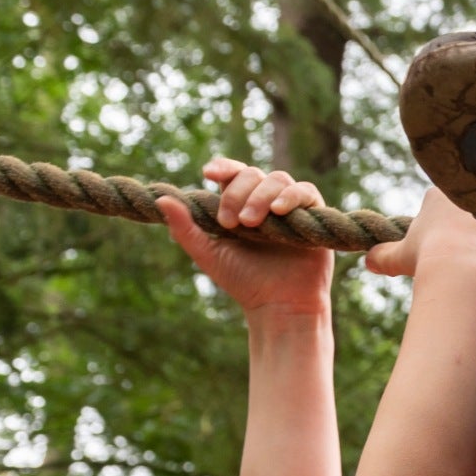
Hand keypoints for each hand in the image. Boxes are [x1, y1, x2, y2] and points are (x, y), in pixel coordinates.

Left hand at [158, 159, 333, 315]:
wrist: (278, 307)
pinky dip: (291, 197)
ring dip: (262, 196)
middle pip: (252, 174)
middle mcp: (265, 201)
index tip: (208, 174)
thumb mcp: (208, 254)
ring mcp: (290, 208)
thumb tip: (161, 198)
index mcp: (240, 204)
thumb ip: (185, 228)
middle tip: (232, 223)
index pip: (232, 174)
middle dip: (239, 193)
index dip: (223, 167)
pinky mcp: (313, 217)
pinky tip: (278, 211)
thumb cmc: (244, 283)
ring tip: (253, 223)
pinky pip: (305, 193)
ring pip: (278, 179)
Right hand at [363, 185, 475, 280]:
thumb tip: (368, 261)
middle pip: (475, 206)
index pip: (445, 205)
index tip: (450, 247)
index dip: (448, 228)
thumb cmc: (429, 260)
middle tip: (475, 252)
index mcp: (438, 193)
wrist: (463, 267)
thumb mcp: (401, 258)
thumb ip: (383, 256)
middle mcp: (467, 188)